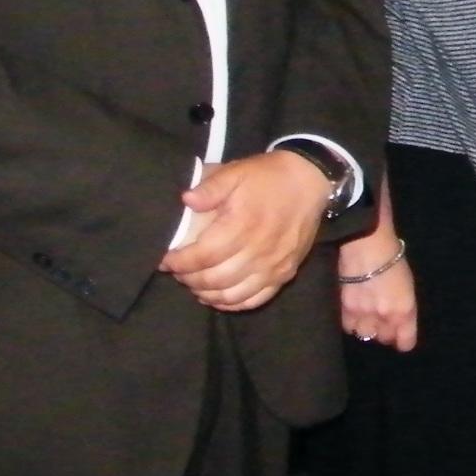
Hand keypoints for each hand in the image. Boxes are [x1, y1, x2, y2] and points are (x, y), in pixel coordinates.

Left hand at [163, 149, 332, 309]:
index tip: (166, 260)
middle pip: (215, 280)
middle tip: (178, 271)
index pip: (203, 256)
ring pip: (233, 295)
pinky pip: (256, 299)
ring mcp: (274, 266)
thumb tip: (185, 201)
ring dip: (208, 294)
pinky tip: (219, 296)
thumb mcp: (236, 172)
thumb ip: (210, 187)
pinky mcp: (285, 273)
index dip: (180, 263)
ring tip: (195, 284)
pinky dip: (233, 304)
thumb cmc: (268, 177)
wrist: (310, 181)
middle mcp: (259, 250)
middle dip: (189, 279)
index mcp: (243, 225)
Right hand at [337, 214, 417, 351]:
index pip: (405, 342)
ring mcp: (363, 315)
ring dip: (365, 326)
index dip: (403, 341)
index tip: (400, 339)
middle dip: (384, 331)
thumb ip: (402, 307)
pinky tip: (353, 309)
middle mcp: (385, 317)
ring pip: (364, 333)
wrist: (365, 244)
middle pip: (383, 338)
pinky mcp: (344, 310)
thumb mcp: (406, 285)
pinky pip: (348, 326)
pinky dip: (350, 320)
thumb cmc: (391, 258)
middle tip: (381, 318)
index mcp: (404, 310)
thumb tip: (398, 321)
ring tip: (365, 313)